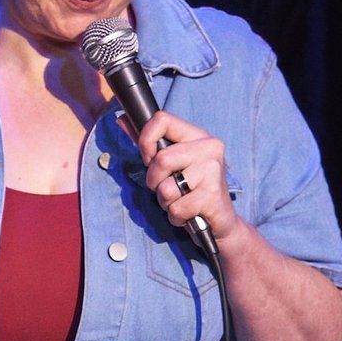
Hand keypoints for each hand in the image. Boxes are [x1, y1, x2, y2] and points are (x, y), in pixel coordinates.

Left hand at [132, 111, 249, 248]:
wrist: (221, 220)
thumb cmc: (191, 189)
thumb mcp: (172, 162)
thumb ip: (148, 142)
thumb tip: (120, 119)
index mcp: (198, 135)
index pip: (162, 119)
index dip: (145, 140)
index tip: (148, 159)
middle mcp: (209, 148)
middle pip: (161, 159)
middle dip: (154, 181)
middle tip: (166, 188)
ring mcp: (213, 171)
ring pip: (166, 188)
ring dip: (165, 201)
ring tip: (180, 201)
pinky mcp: (213, 196)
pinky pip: (176, 208)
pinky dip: (176, 216)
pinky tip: (189, 213)